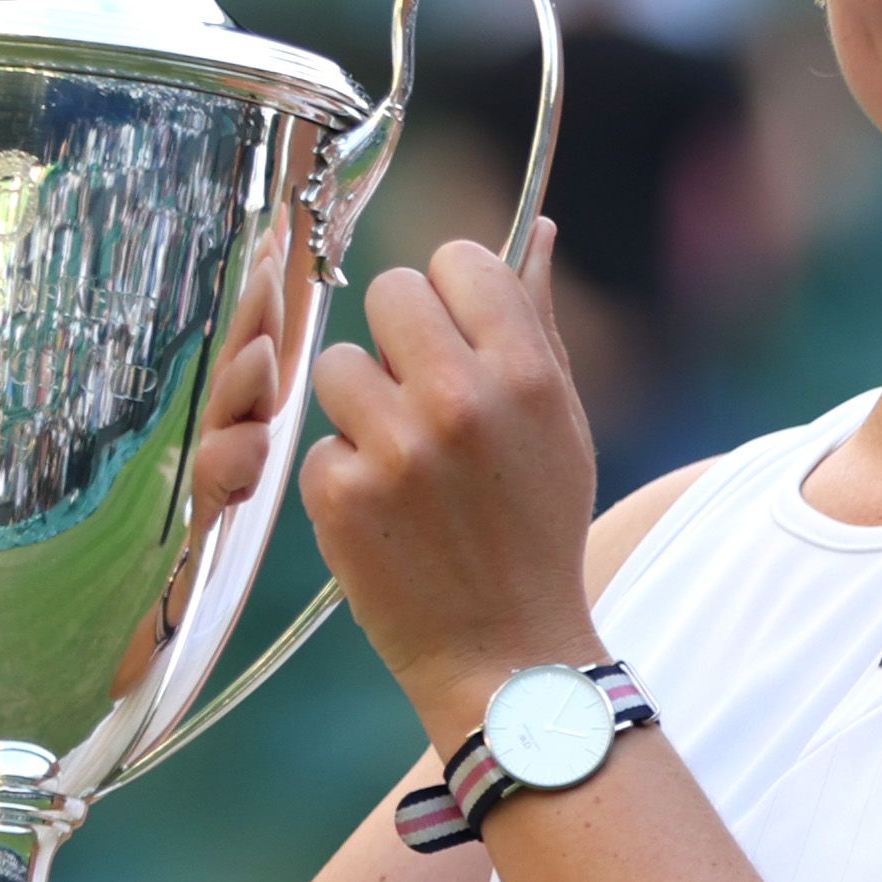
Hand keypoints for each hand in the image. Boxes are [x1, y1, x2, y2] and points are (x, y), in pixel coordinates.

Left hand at [300, 228, 599, 742]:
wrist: (506, 652)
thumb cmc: (537, 530)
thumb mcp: (562, 424)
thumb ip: (539, 322)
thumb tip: (535, 229)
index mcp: (527, 374)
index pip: (459, 260)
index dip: (452, 294)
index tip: (456, 335)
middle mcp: (461, 401)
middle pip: (388, 292)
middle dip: (397, 337)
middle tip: (419, 394)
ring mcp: (395, 448)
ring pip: (338, 363)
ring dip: (361, 404)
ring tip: (401, 458)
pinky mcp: (339, 494)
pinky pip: (320, 440)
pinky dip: (344, 473)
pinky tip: (384, 512)